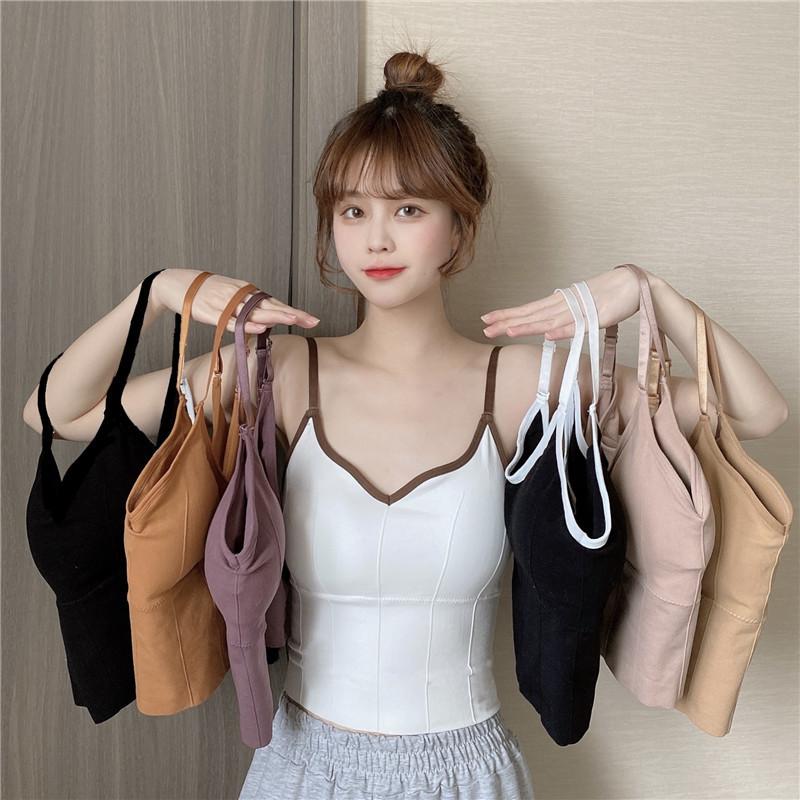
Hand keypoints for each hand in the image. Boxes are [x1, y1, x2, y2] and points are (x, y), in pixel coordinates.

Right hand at [152, 268, 319, 332]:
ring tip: (294, 319)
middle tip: (312, 320)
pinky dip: (246, 323)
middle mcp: (239, 295)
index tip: (312, 319)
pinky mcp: (212, 313)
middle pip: (270, 306)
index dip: (293, 311)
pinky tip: (260, 325)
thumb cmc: (205, 292)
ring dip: (275, 314)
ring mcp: (226, 303)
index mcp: (245, 291)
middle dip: (292, 314)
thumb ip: (248, 308)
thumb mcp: (230, 296)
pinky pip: (232, 320)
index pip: (274, 302)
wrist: (175, 284)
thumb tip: (268, 319)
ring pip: (254, 311)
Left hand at [480, 266, 644, 340]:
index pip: (527, 310)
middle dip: (507, 322)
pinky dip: (563, 330)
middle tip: (484, 327)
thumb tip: (547, 328)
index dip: (507, 315)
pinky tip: (548, 335)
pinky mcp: (596, 317)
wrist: (633, 284)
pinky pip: (577, 326)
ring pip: (549, 321)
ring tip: (508, 331)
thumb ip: (563, 317)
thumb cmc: (606, 297)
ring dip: (529, 326)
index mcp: (558, 303)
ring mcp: (578, 311)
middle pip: (531, 315)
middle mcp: (563, 305)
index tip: (486, 319)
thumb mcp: (578, 309)